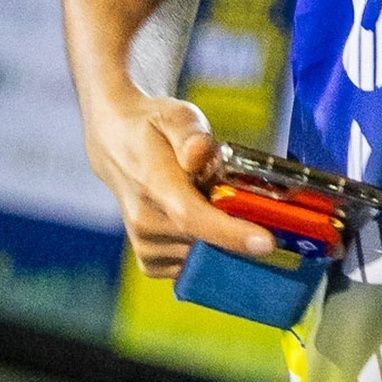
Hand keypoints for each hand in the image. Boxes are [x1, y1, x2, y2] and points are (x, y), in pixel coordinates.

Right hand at [85, 92, 271, 281]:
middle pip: (205, 242)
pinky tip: (204, 227)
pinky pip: (192, 267)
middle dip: (238, 233)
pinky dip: (207, 252)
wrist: (114, 145)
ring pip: (203, 257)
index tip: (266, 243)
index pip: (191, 216)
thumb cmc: (152, 129)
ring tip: (215, 208)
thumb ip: (190, 131)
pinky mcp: (149, 260)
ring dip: (222, 241)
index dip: (231, 233)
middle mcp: (145, 219)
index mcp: (153, 182)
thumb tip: (198, 153)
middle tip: (252, 209)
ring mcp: (145, 244)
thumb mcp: (175, 113)